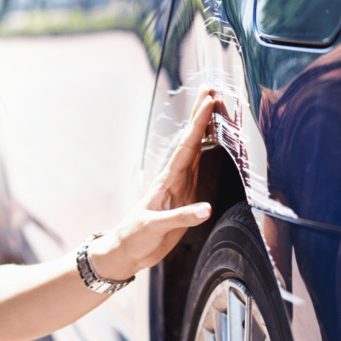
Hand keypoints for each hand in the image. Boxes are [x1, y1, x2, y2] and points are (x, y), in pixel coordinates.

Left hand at [89, 86, 214, 281]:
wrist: (126, 251)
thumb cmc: (136, 238)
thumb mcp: (155, 228)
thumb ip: (180, 218)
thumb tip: (205, 209)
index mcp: (167, 182)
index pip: (187, 147)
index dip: (199, 124)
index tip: (209, 102)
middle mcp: (174, 179)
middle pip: (192, 141)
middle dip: (201, 116)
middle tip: (211, 90)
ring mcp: (179, 186)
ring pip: (195, 150)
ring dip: (204, 129)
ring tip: (213, 108)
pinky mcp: (183, 196)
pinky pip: (197, 168)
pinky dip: (206, 151)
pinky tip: (212, 142)